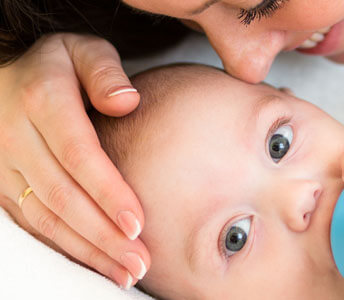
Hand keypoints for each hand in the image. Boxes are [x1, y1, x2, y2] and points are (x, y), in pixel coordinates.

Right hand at [0, 33, 148, 288]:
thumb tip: (127, 102)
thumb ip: (106, 72)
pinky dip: (64, 248)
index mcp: (41, 98)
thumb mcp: (84, 50)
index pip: (77, 153)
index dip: (107, 191)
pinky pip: (31, 223)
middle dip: (103, 234)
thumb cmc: (61, 65)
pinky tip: (96, 263)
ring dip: (87, 250)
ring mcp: (3, 163)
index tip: (138, 223)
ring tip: (126, 272)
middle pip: (61, 195)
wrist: (5, 73)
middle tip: (140, 262)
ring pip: (44, 216)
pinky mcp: (2, 184)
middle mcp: (15, 135)